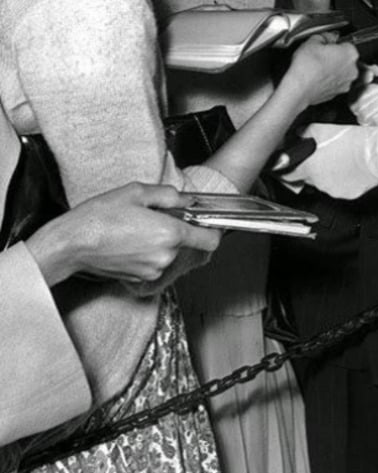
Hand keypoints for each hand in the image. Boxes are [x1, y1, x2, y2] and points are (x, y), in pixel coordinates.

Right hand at [26, 182, 221, 287]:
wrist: (71, 245)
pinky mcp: (139, 280)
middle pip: (186, 244)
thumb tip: (188, 200)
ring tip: (136, 229)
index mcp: (170, 233)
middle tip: (154, 217)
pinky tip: (130, 242)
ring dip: (160, 242)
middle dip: (176, 230)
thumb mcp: (137, 192)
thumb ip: (169, 195)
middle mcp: (165, 256)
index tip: (206, 223)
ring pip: (169, 254)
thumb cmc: (100, 217)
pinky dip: (148, 253)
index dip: (212, 230)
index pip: (210, 240)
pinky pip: (154, 263)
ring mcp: (152, 270)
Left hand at [280, 123, 377, 199]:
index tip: (286, 166)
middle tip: (318, 158)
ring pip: (322, 183)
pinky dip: (340, 180)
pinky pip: (338, 188)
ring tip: (338, 160)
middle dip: (309, 169)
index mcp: (308, 167)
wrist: (377, 154)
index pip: (286, 174)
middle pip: (305, 178)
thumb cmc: (353, 140)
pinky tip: (347, 168)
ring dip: (325, 174)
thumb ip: (304, 133)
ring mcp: (332, 191)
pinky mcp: (347, 195)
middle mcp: (317, 182)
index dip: (286, 169)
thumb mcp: (322, 128)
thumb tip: (296, 134)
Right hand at [285, 34, 359, 106]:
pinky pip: (334, 83)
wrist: (299, 89)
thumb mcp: (312, 41)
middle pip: (345, 59)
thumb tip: (327, 37)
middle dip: (334, 56)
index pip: (346, 43)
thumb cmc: (306, 67)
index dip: (334, 43)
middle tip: (319, 55)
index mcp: (350, 54)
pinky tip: (316, 77)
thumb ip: (324, 36)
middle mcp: (352, 71)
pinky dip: (327, 80)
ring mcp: (345, 84)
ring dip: (332, 69)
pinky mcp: (336, 94)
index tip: (326, 45)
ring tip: (316, 67)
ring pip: (341, 72)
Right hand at [350, 65, 377, 125]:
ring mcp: (373, 124)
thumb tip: (361, 65)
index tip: (370, 75)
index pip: (352, 92)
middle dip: (374, 92)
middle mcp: (367, 112)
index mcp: (369, 99)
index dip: (359, 83)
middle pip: (356, 102)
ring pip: (365, 112)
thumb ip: (377, 72)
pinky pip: (375, 120)